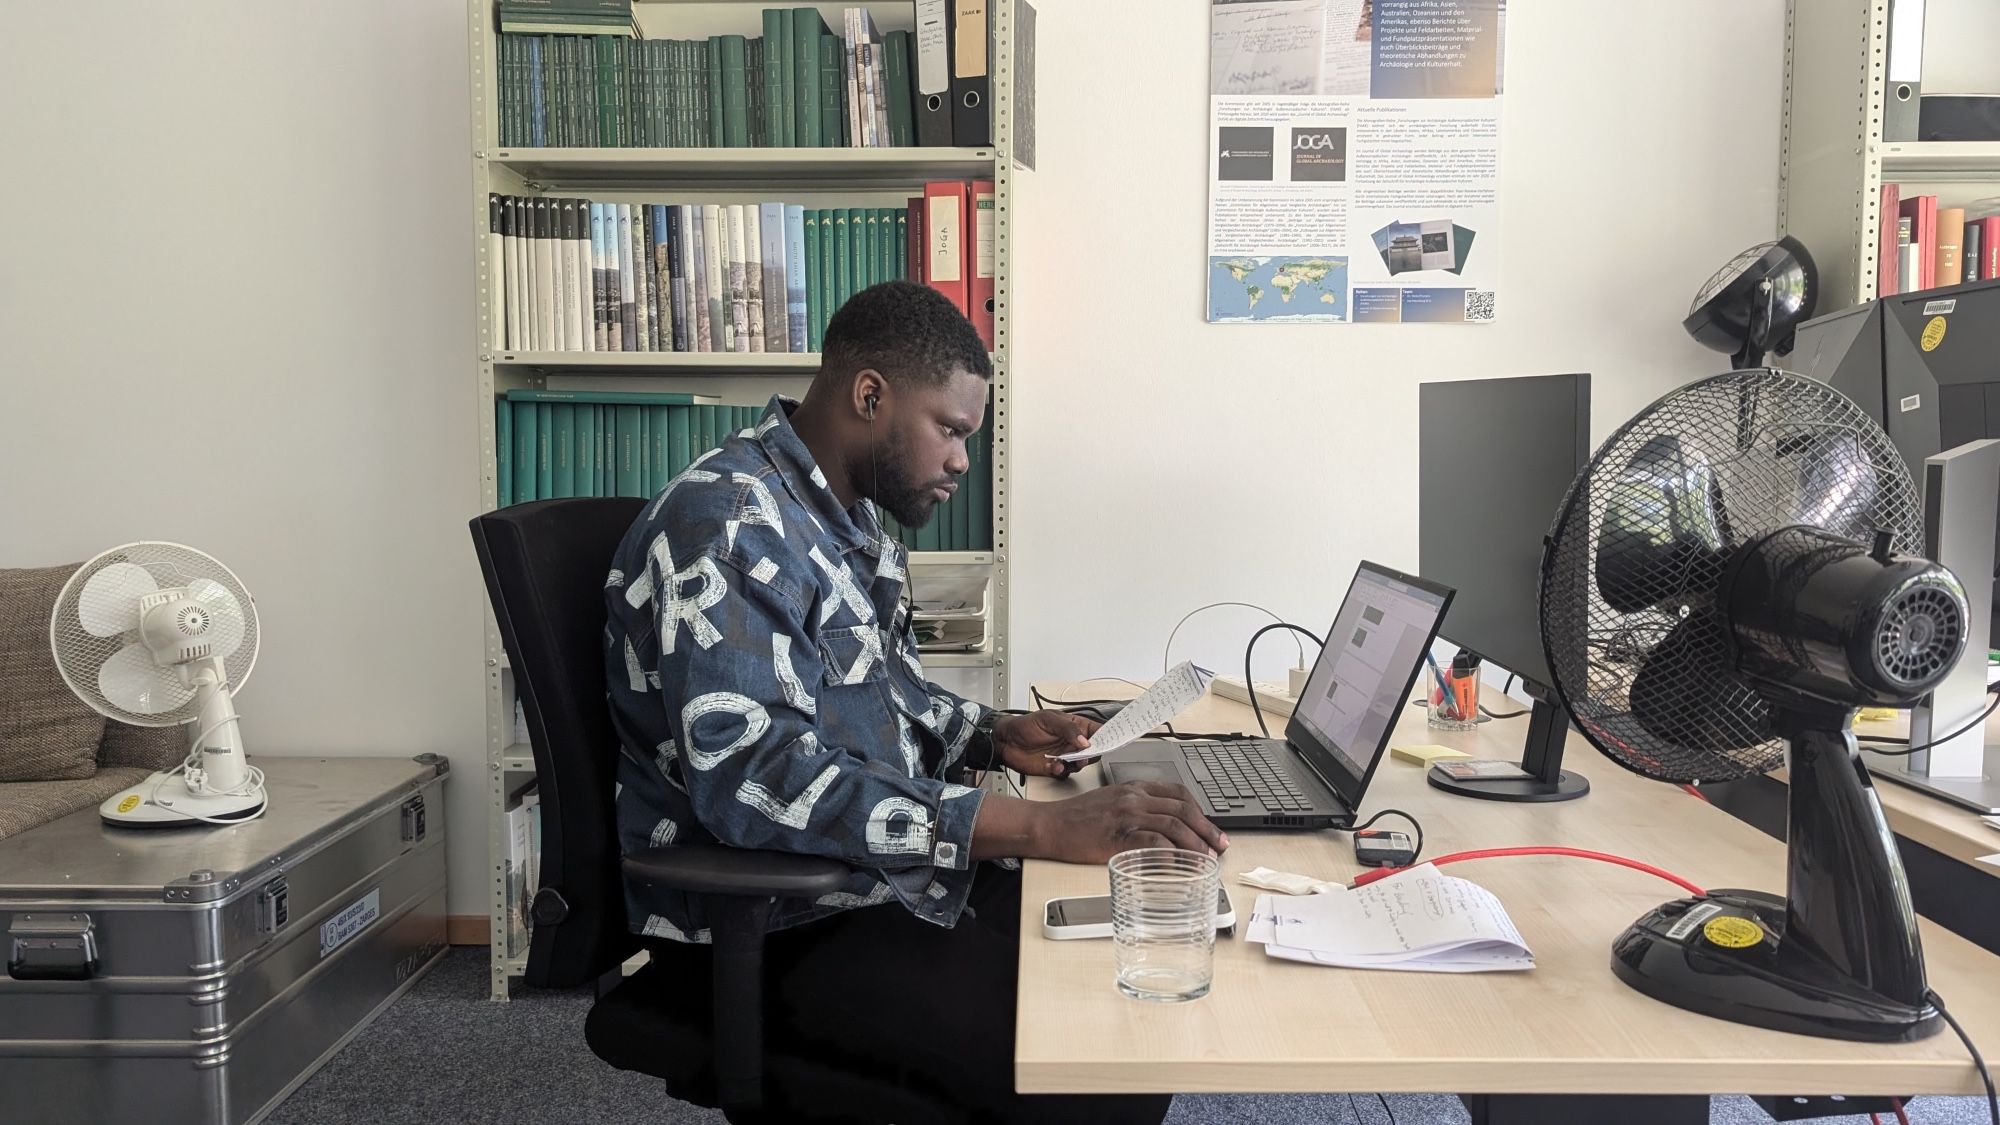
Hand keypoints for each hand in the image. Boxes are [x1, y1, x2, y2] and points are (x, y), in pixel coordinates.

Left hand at [992, 710, 1098, 777]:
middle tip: (1084, 754)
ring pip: (1081, 764)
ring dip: (1075, 763)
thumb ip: (1068, 729)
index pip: (1097, 731)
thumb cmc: (1025, 725)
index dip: (1107, 736)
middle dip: (1091, 753)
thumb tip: (1085, 740)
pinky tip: (1053, 765)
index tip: (1110, 741)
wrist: (1006, 741)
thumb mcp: (1047, 720)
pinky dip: (1060, 770)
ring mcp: (1064, 755)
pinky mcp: (1055, 768)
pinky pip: (1065, 772)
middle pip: (1093, 750)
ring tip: (1066, 760)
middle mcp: (1072, 742)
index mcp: (1074, 726)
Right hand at [1033, 781, 1228, 862]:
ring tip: (1205, 860)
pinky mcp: (1118, 834)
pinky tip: (1178, 865)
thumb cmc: (1077, 818)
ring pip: (1174, 824)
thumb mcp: (1112, 802)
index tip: (1211, 830)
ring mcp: (1127, 814)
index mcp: (1135, 788)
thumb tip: (1165, 829)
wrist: (1050, 824)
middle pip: (1183, 809)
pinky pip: (1154, 842)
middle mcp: (1135, 797)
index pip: (1179, 793)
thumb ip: (1138, 808)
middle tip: (1219, 847)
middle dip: (1207, 830)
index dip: (1201, 812)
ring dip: (1195, 844)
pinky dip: (1171, 854)